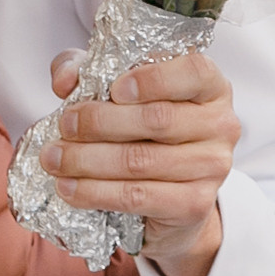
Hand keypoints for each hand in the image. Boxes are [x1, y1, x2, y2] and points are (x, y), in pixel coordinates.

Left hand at [39, 48, 238, 275]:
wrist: (169, 200)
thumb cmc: (142, 131)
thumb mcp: (113, 89)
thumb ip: (86, 70)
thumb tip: (64, 81)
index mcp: (211, 86)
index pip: (195, 71)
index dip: (154, 78)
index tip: (115, 88)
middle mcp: (221, 124)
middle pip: (157, 119)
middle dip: (99, 122)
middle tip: (63, 125)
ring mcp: (212, 167)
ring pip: (140, 161)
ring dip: (87, 160)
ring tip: (53, 158)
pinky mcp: (194, 205)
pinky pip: (138, 196)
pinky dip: (96, 192)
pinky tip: (69, 189)